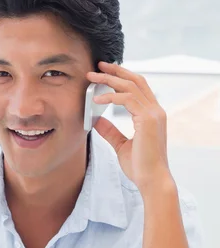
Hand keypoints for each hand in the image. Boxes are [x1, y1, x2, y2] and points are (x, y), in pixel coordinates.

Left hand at [86, 61, 172, 194]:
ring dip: (109, 80)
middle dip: (116, 71)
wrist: (151, 180)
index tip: (105, 72)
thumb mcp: (121, 145)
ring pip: (130, 86)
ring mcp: (154, 114)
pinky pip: (127, 99)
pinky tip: (97, 100)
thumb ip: (110, 131)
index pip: (138, 87)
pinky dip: (111, 97)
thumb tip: (97, 120)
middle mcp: (156, 110)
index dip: (122, 77)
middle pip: (136, 80)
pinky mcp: (148, 120)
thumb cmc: (140, 167)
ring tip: (92, 78)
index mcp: (152, 114)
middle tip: (97, 66)